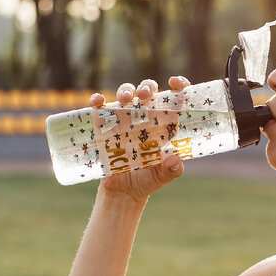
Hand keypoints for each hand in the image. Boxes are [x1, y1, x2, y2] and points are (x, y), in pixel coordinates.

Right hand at [89, 75, 191, 200]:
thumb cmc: (147, 180)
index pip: (173, 98)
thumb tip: (175, 159)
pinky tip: (98, 102)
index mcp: (164, 123)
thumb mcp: (162, 177)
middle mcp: (144, 116)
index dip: (178, 85)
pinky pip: (100, 107)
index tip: (175, 83)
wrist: (123, 191)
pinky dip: (97, 100)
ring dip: (125, 90)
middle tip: (145, 95)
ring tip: (125, 100)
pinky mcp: (104, 125)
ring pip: (125, 93)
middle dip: (147, 86)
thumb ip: (172, 170)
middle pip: (147, 90)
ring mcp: (124, 118)